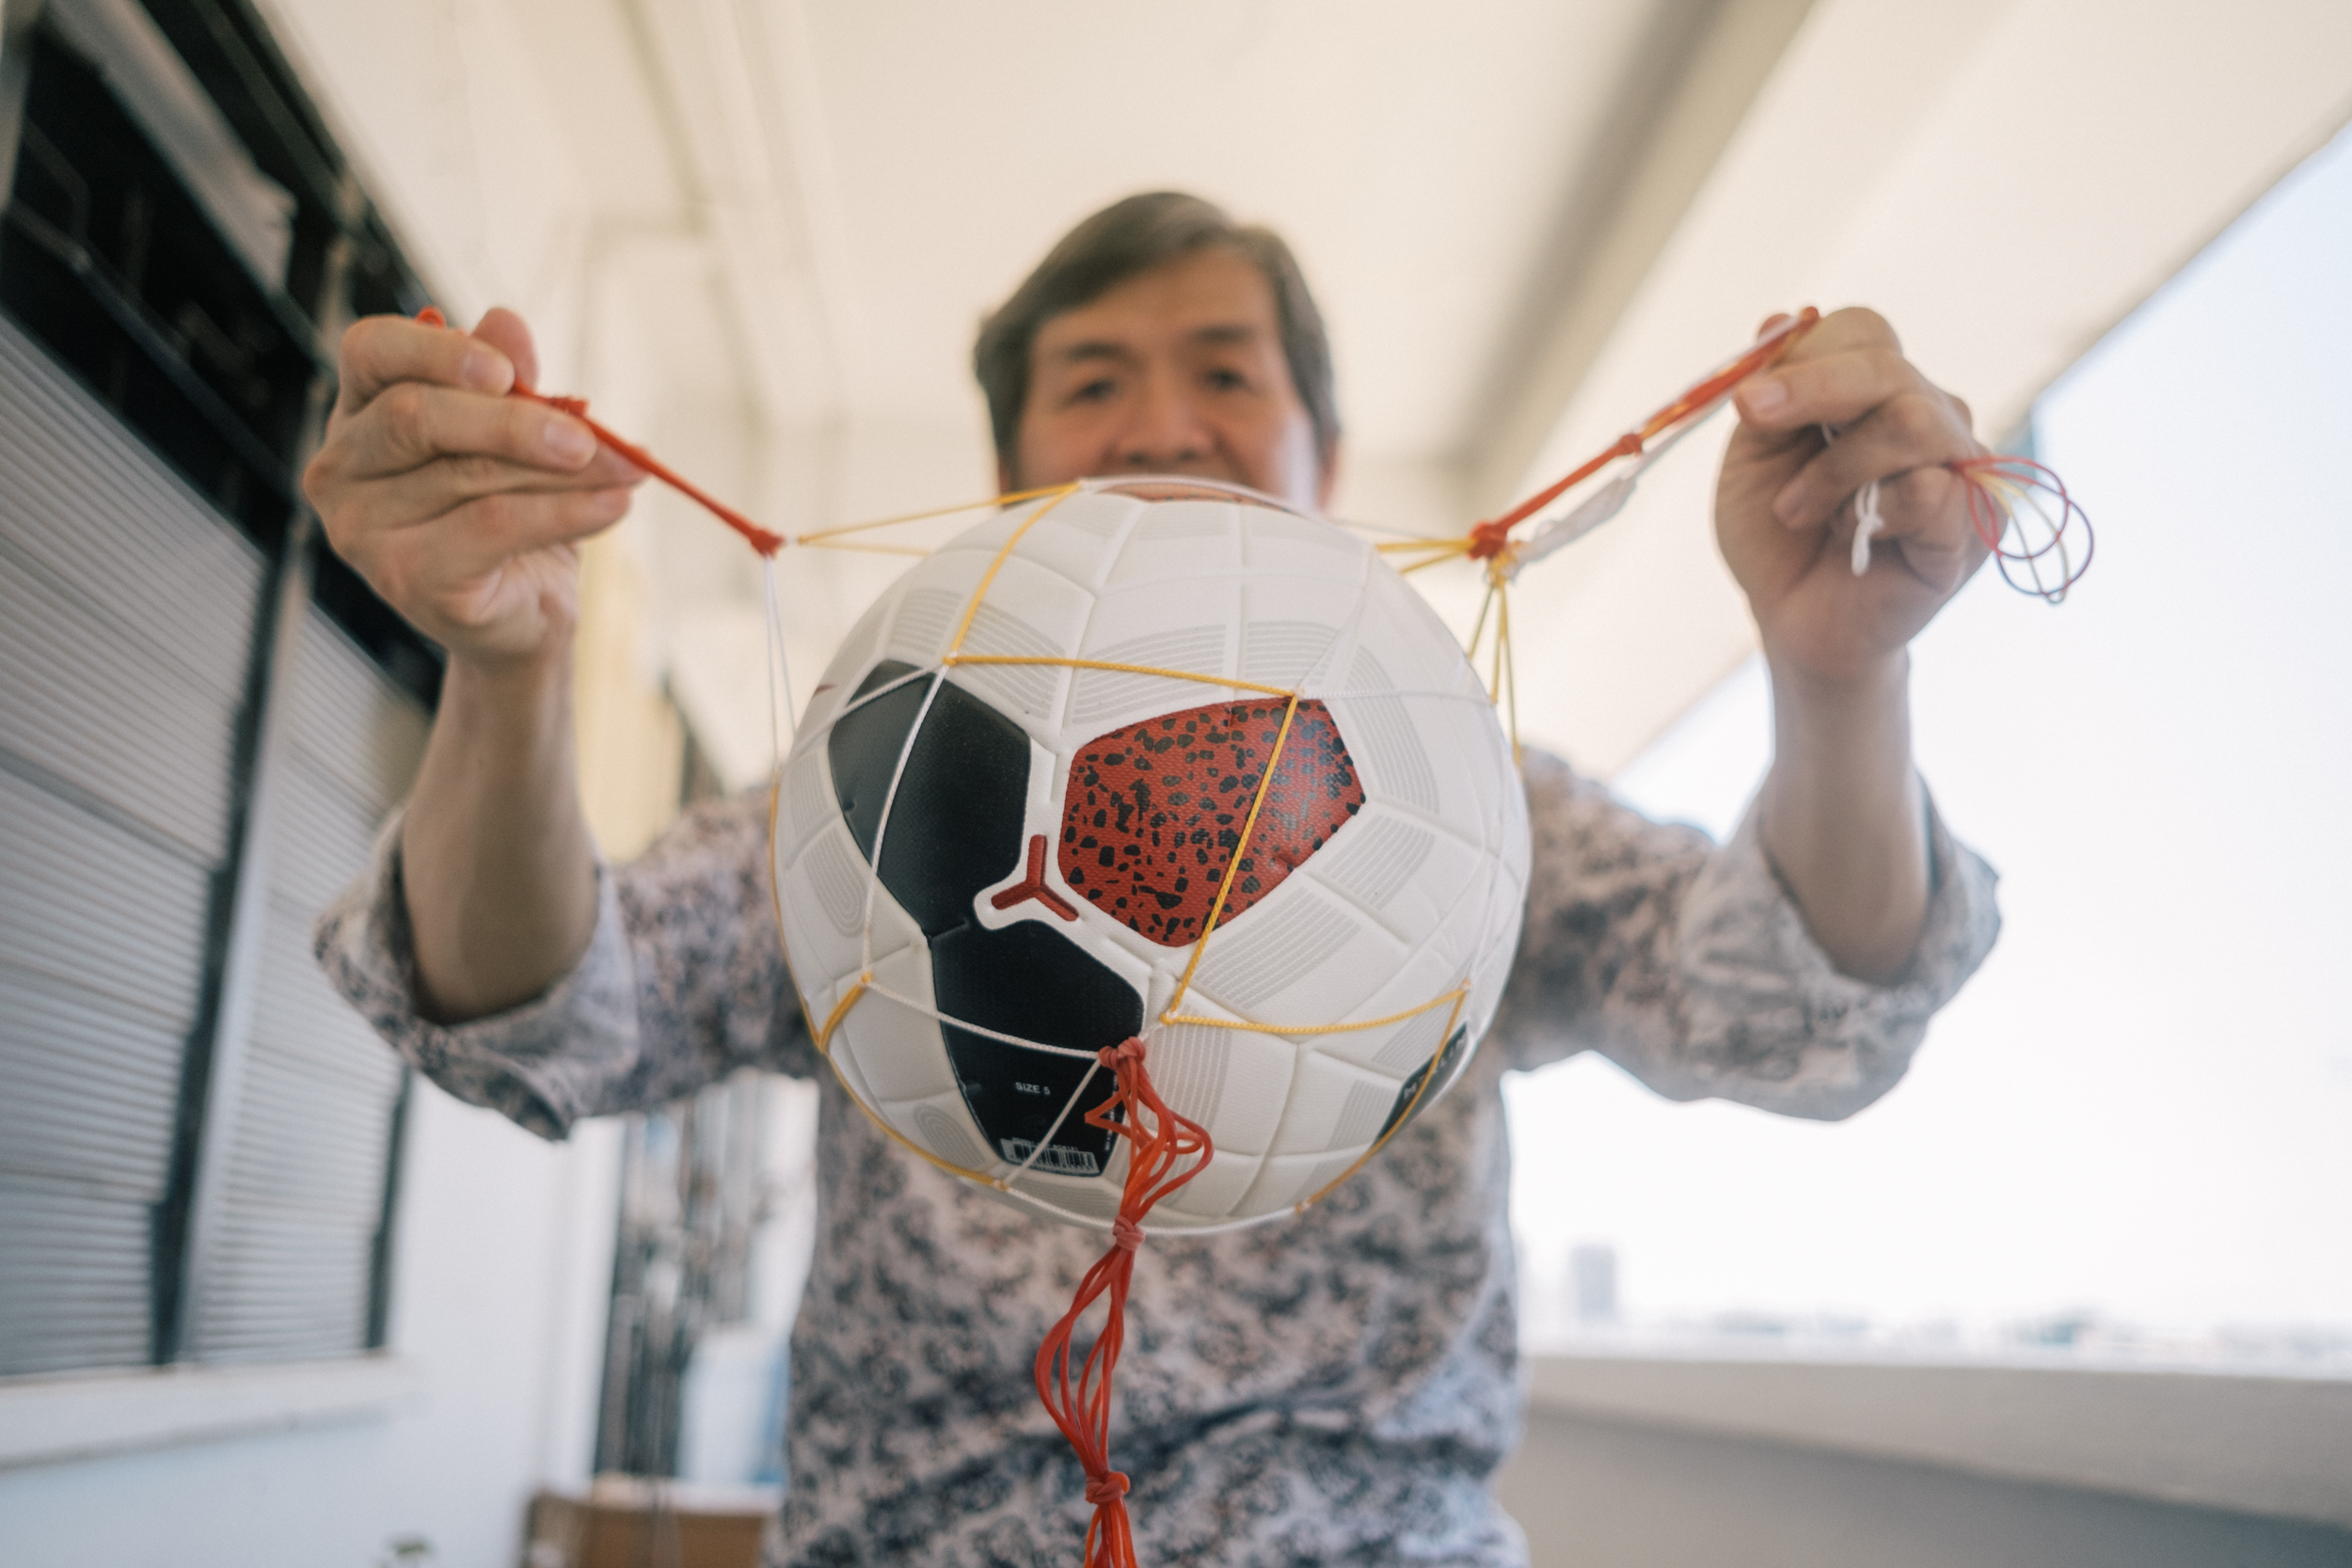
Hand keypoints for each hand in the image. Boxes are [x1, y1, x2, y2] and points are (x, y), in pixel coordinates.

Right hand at [302, 308, 643, 666]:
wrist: (521, 615)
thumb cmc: (508, 512)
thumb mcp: (513, 437)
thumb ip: (505, 382)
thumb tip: (505, 320)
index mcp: (357, 411)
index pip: (370, 351)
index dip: (437, 352)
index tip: (510, 371)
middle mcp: (340, 468)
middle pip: (418, 416)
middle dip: (517, 421)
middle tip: (594, 435)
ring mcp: (362, 530)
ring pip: (470, 475)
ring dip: (563, 470)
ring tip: (628, 468)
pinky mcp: (405, 579)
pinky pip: (495, 526)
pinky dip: (567, 511)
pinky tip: (616, 504)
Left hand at [1717, 307, 1987, 685]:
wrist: (1795, 621)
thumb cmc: (1777, 536)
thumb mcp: (1753, 459)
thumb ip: (1770, 394)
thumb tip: (1777, 319)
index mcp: (1876, 390)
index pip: (1863, 335)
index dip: (1805, 360)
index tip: (1747, 403)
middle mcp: (1928, 413)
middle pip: (1889, 368)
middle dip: (1814, 391)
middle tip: (1755, 421)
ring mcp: (1960, 464)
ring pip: (1914, 421)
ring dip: (1836, 470)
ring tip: (1800, 512)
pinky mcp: (1976, 523)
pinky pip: (1933, 490)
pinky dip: (1875, 515)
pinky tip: (1857, 539)